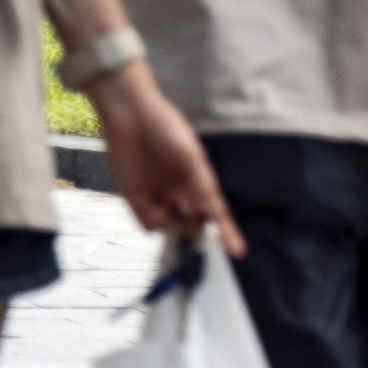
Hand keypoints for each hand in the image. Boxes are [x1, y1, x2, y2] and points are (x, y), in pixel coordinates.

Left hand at [86, 64, 237, 257]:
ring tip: (168, 206)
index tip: (237, 253)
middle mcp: (179, 193)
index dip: (227, 233)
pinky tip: (152, 206)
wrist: (130, 114)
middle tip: (194, 224)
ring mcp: (157, 196)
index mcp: (197, 183)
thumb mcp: (191, 158)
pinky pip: (147, 223)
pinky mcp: (134, 198)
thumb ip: (201, 188)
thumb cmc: (166, 129)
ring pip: (170, 228)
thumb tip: (213, 215)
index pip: (215, 214)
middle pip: (193, 225)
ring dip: (172, 225)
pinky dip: (152, 222)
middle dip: (196, 230)